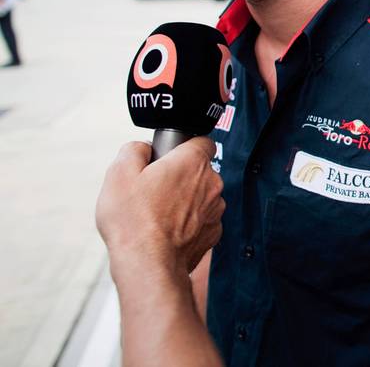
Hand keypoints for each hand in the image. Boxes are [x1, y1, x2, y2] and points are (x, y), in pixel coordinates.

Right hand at [96, 138, 224, 279]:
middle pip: (198, 170)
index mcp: (193, 162)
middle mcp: (212, 183)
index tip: (165, 159)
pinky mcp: (213, 233)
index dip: (182, 147)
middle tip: (152, 190)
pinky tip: (167, 231)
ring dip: (185, 201)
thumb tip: (144, 147)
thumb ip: (134, 149)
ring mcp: (215, 209)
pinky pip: (202, 220)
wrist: (147, 264)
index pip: (200, 141)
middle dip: (179, 176)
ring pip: (201, 196)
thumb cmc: (133, 220)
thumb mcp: (119, 172)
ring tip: (156, 214)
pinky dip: (188, 223)